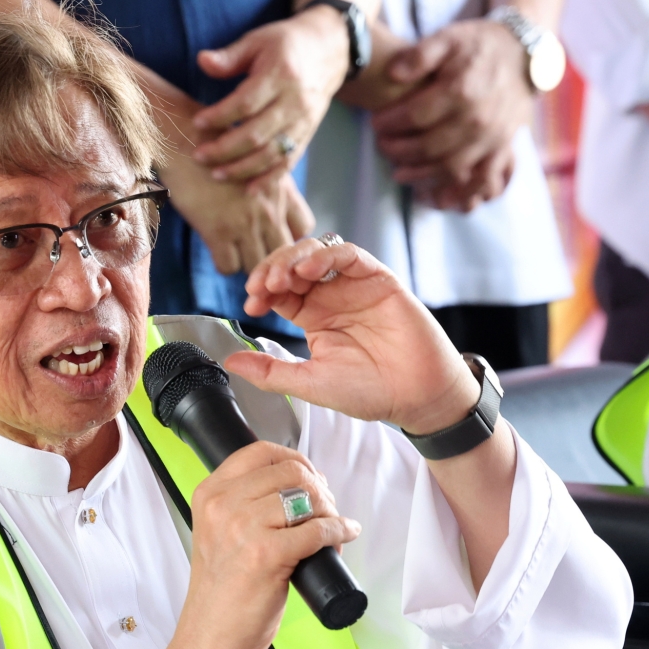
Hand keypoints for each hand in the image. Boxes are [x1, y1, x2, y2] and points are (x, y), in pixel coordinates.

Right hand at [162, 155, 314, 273]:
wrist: (186, 140)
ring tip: (235, 252)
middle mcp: (269, 210)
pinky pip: (228, 267)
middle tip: (254, 252)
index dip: (290, 235)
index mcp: (281, 190)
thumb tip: (270, 207)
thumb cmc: (216, 146)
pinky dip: (223, 263)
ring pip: (257, 265)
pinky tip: (216, 248)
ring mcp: (245, 223)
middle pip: (284, 252)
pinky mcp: (219, 232)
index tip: (274, 235)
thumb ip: (269, 185)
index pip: (304, 228)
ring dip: (246, 262)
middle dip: (272, 257)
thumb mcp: (256, 160)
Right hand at [177, 441, 359, 648]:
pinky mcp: (266, 554)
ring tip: (332, 527)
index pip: (259, 452)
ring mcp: (243, 528)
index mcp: (209, 495)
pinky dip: (338, 530)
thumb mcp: (217, 534)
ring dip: (330, 510)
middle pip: (290, 471)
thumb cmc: (219, 592)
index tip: (309, 475)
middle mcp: (223, 506)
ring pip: (307, 497)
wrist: (209, 638)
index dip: (294, 458)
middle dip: (318, 487)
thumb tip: (295, 488)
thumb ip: (242, 506)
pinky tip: (342, 536)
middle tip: (326, 507)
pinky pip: (317, 530)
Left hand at [190, 7, 349, 184]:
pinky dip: (269, 178)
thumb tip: (202, 61)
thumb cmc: (284, 45)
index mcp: (280, 74)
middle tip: (199, 156)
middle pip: (257, 134)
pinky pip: (288, 162)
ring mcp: (303, 122)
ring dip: (243, 168)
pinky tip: (249, 189)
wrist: (328, 52)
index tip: (198, 122)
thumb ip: (230, 56)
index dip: (221, 116)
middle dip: (225, 149)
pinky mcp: (306, 136)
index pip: (246, 102)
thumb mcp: (257, 41)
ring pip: (271, 153)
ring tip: (217, 175)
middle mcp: (295, 101)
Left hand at [225, 238, 479, 434]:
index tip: (250, 304)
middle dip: (271, 269)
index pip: (278, 290)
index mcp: (313, 317)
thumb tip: (230, 362)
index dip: (260, 290)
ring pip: (316, 252)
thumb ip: (271, 372)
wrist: (418, 396)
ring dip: (293, 258)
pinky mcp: (378, 278)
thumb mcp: (310, 383)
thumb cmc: (371, 391)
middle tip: (261, 287)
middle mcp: (330, 296)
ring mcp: (353, 285)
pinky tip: (310, 268)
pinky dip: (326, 255)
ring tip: (281, 277)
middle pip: (291, 265)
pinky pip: (348, 254)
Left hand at [371, 20, 532, 209]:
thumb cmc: (479, 46)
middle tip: (381, 146)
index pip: (414, 116)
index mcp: (461, 90)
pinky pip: (479, 180)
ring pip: (448, 168)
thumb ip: (420, 54)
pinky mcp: (502, 149)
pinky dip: (457, 193)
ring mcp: (492, 138)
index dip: (389, 124)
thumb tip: (392, 73)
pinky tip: (436, 197)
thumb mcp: (449, 37)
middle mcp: (478, 119)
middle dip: (398, 150)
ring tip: (397, 171)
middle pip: (427, 146)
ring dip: (419, 174)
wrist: (525, 55)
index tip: (375, 124)